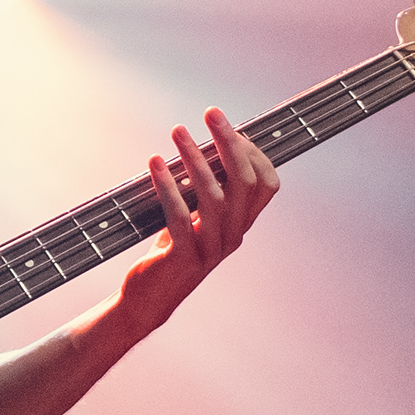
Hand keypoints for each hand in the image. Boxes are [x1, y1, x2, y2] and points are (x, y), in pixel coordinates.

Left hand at [115, 107, 279, 333]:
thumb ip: (204, 192)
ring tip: (178, 131)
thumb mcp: (194, 220)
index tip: (228, 127)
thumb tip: (205, 146)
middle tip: (211, 113)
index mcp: (240, 226)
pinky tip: (154, 164)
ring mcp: (210, 249)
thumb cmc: (169, 254)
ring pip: (214, 197)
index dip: (253, 152)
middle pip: (244, 182)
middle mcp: (232, 236)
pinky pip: (180, 217)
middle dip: (229, 142)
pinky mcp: (183, 258)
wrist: (147, 302)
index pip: (266, 185)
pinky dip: (167, 186)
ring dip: (195, 158)